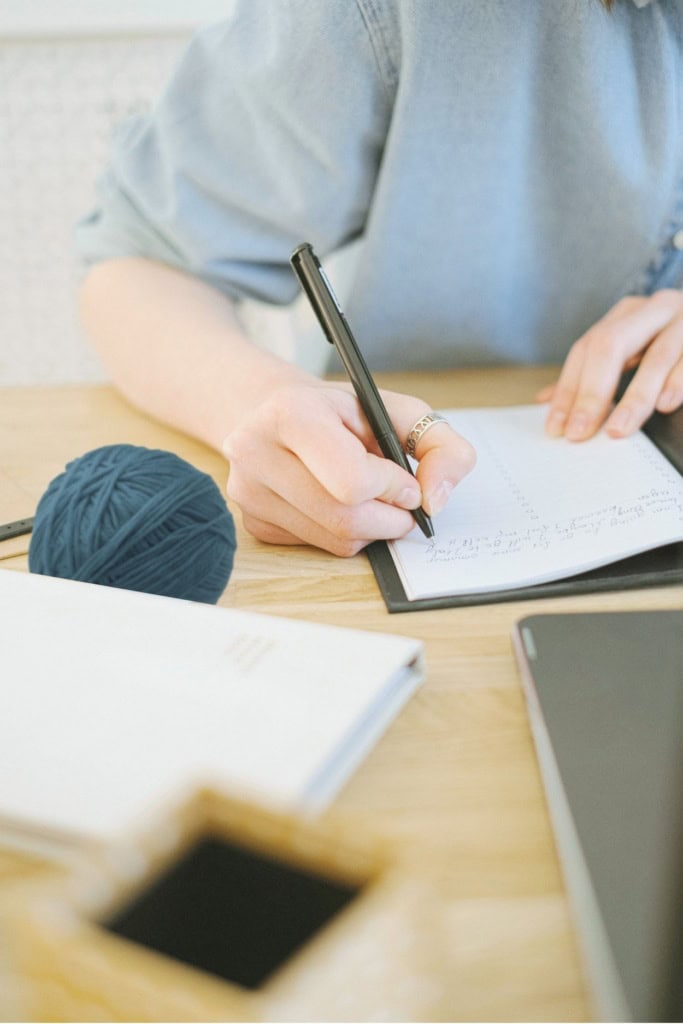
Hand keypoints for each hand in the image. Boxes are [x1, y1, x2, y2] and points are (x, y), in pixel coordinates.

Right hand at [222, 381, 474, 555]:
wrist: (278, 414)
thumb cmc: (342, 413)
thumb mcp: (398, 411)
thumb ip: (441, 446)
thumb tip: (435, 500)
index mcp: (290, 412)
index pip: (353, 481)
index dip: (393, 487)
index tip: (404, 479)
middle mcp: (256, 451)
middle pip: (345, 519)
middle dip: (389, 517)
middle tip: (401, 500)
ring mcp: (248, 491)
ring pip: (335, 540)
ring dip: (371, 528)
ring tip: (372, 498)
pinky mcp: (253, 522)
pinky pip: (319, 547)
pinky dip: (345, 534)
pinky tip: (340, 504)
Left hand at [538, 290, 682, 440]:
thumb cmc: (676, 344)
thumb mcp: (634, 352)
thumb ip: (595, 374)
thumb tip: (545, 401)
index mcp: (628, 314)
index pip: (587, 349)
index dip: (568, 389)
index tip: (557, 428)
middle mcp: (655, 310)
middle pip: (612, 345)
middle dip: (592, 394)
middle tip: (579, 432)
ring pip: (657, 355)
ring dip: (634, 397)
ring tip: (618, 429)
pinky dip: (680, 381)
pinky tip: (666, 404)